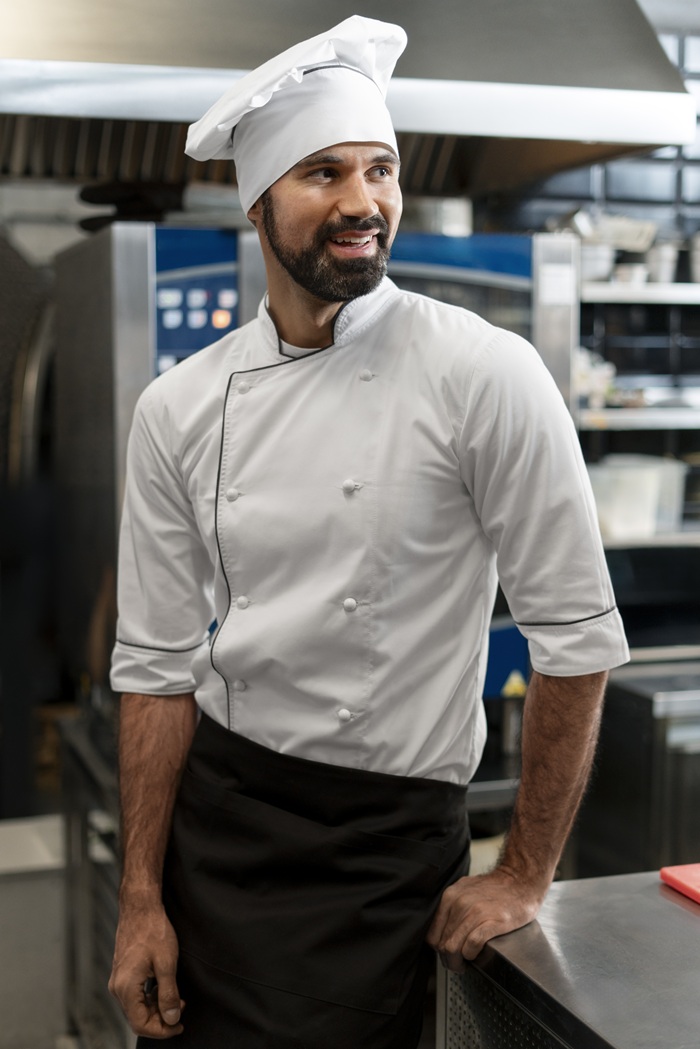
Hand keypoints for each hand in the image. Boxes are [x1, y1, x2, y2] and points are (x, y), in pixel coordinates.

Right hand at [109, 900, 184, 1037]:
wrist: (140, 907)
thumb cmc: (153, 930)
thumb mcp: (167, 963)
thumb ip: (168, 994)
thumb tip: (171, 1019)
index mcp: (126, 987)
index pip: (140, 1024)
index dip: (162, 1030)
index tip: (179, 1025)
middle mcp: (117, 987)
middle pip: (137, 1018)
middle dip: (161, 1018)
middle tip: (181, 1006)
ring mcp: (118, 980)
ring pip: (136, 1007)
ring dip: (156, 1008)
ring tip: (176, 997)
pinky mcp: (122, 973)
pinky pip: (135, 995)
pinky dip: (150, 997)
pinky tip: (163, 987)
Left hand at [426, 866, 545, 971]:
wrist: (520, 880)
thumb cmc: (495, 888)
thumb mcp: (466, 890)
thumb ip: (452, 906)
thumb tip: (442, 930)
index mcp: (450, 896)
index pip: (433, 934)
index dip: (439, 950)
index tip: (447, 955)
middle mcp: (459, 903)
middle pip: (442, 944)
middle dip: (449, 960)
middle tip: (457, 964)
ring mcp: (475, 912)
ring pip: (453, 948)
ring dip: (459, 962)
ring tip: (466, 963)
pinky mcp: (492, 921)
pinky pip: (471, 945)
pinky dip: (471, 955)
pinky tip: (476, 955)